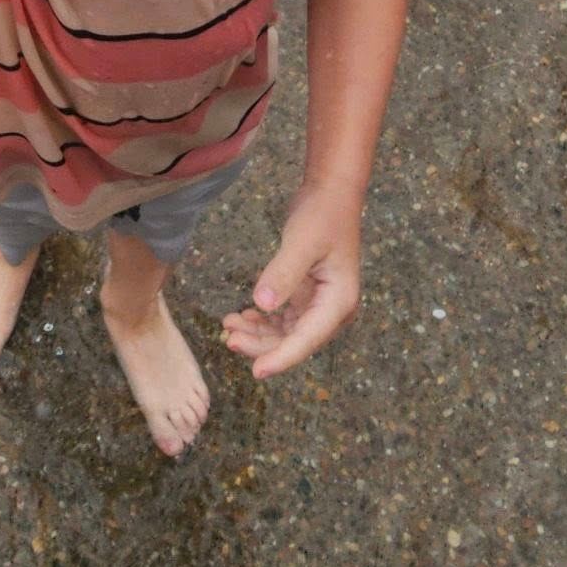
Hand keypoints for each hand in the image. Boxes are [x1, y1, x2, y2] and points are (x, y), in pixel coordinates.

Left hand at [222, 182, 362, 379]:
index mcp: (338, 303)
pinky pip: (283, 318)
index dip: (281, 358)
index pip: (306, 340)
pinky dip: (261, 320)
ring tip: (228, 326)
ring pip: (285, 332)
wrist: (332, 194)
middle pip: (293, 340)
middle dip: (261, 344)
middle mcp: (331, 310)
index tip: (256, 372)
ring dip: (257, 333)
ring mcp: (319, 304)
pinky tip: (241, 315)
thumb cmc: (322, 216)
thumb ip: (283, 274)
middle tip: (228, 338)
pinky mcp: (307, 295)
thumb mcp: (301, 243)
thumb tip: (263, 306)